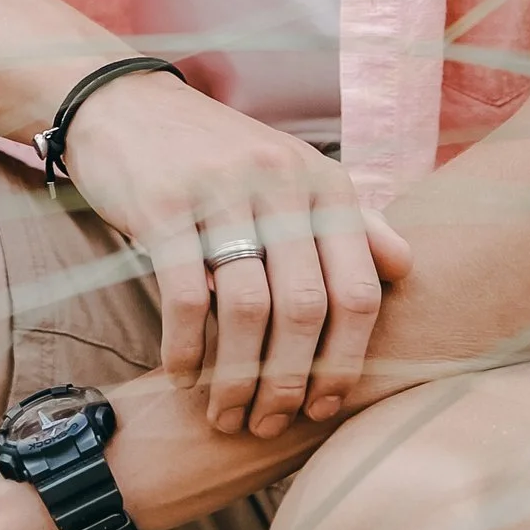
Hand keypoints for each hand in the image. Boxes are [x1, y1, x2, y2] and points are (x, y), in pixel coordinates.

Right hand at [62, 74, 413, 439]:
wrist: (126, 104)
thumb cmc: (217, 156)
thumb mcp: (293, 176)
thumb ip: (349, 223)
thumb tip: (404, 268)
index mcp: (325, 185)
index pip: (360, 289)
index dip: (347, 360)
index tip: (325, 406)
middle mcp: (283, 183)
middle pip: (307, 308)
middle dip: (291, 381)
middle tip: (270, 425)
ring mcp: (223, 192)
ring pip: (249, 309)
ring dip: (238, 378)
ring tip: (226, 415)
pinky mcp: (164, 205)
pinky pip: (186, 296)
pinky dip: (187, 350)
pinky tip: (183, 378)